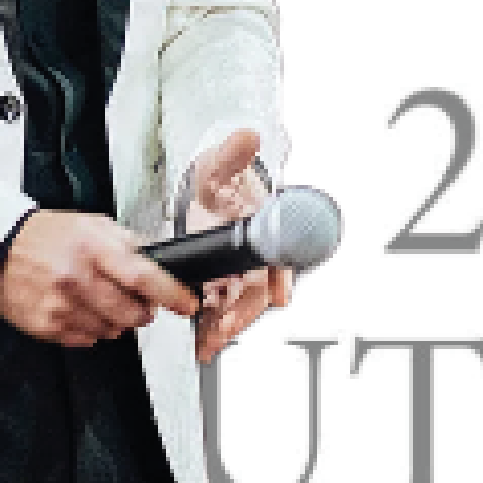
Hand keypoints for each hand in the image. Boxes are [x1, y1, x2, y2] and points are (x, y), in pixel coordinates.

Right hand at [0, 209, 198, 348]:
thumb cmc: (49, 235)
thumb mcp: (92, 224)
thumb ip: (127, 243)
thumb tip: (159, 262)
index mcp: (93, 248)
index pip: (143, 276)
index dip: (171, 294)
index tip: (186, 304)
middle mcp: (76, 278)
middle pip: (130, 312)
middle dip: (144, 312)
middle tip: (140, 303)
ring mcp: (60, 306)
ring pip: (111, 330)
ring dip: (118, 322)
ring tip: (102, 302)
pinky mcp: (46, 326)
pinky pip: (85, 340)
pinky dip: (92, 330)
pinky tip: (82, 310)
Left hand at [186, 127, 294, 361]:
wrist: (214, 192)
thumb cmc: (224, 180)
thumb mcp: (223, 165)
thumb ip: (233, 154)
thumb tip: (246, 138)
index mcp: (265, 228)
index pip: (280, 256)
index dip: (277, 278)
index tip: (276, 295)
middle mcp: (259, 254)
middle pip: (259, 290)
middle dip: (243, 313)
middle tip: (224, 329)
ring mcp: (242, 270)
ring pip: (242, 305)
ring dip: (227, 325)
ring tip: (209, 344)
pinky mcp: (224, 282)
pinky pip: (223, 308)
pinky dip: (213, 326)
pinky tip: (203, 341)